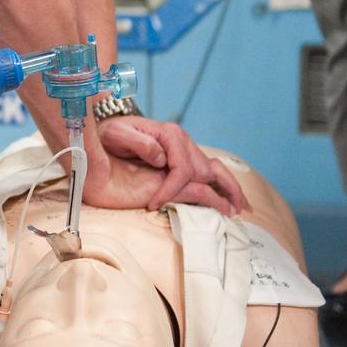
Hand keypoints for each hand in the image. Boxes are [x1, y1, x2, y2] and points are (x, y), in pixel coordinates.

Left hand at [97, 115, 245, 215]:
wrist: (105, 134)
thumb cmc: (109, 134)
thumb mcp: (117, 134)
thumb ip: (139, 142)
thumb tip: (162, 158)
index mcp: (169, 135)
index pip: (182, 168)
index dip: (171, 189)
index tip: (154, 204)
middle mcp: (182, 142)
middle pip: (204, 171)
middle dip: (217, 192)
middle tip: (229, 213)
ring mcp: (185, 152)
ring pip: (215, 170)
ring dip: (230, 189)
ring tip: (241, 208)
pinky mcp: (183, 162)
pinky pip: (209, 174)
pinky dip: (223, 187)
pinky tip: (231, 201)